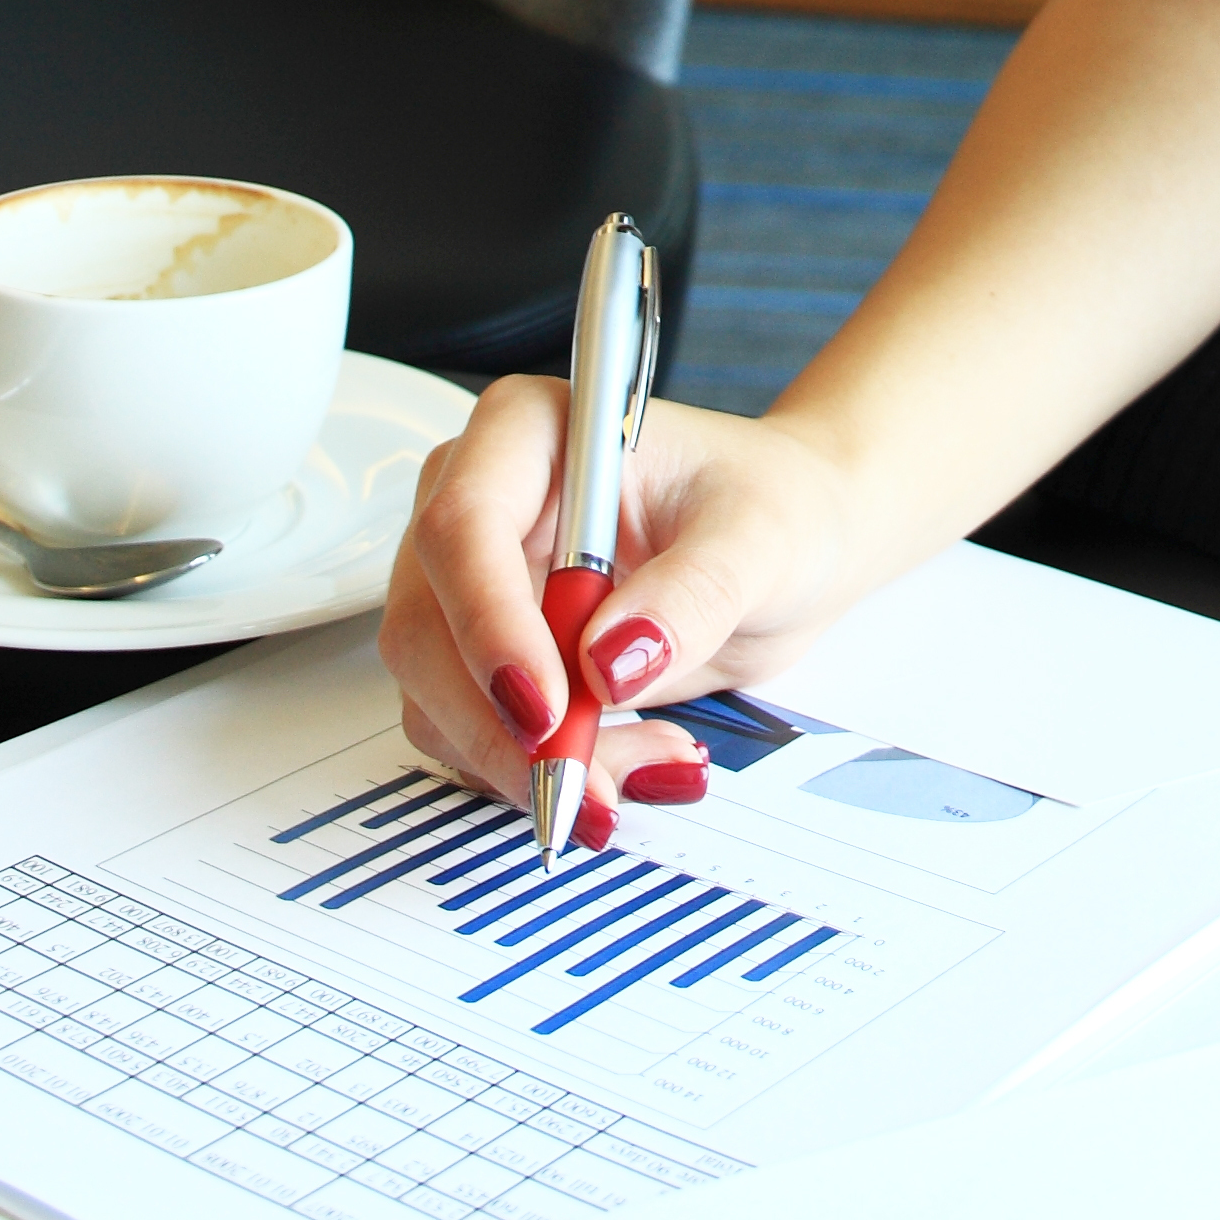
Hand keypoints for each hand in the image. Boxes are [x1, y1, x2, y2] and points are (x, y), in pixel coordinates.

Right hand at [377, 383, 868, 844]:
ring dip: (531, 761)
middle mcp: (479, 502)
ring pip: (438, 700)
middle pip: (427, 628)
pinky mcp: (483, 657)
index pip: (463, 526)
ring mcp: (469, 585)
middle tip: (594, 788)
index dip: (490, 626)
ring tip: (655, 761)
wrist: (791, 543)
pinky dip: (544, 771)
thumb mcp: (759, 538)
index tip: (547, 711)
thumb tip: (606, 664)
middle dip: (503, 728)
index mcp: (529, 431)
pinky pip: (474, 736)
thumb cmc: (773, 506)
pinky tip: (635, 759)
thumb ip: (693, 593)